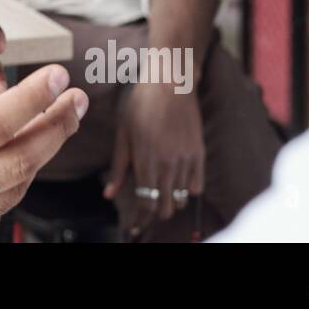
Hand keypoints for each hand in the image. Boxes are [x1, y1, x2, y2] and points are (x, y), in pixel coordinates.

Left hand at [103, 82, 204, 233]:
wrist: (170, 81)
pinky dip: (187, 191)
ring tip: (159, 198)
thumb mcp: (122, 133)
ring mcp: (186, 160)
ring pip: (180, 199)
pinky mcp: (199, 153)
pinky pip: (197, 185)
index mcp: (146, 160)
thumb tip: (109, 194)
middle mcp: (168, 164)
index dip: (139, 219)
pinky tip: (177, 186)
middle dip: (153, 213)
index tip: (133, 226)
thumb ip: (119, 166)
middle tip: (144, 214)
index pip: (145, 202)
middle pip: (164, 206)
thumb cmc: (140, 104)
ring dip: (169, 202)